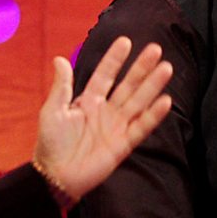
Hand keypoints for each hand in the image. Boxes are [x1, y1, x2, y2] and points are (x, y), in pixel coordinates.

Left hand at [33, 36, 172, 200]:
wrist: (55, 176)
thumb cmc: (51, 144)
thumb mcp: (53, 111)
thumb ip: (61, 86)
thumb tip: (60, 59)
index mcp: (88, 101)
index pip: (105, 75)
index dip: (114, 59)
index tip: (125, 41)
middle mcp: (106, 111)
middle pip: (128, 85)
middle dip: (141, 68)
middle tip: (155, 49)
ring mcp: (117, 127)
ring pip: (138, 102)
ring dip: (152, 86)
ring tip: (166, 68)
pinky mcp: (123, 145)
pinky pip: (141, 128)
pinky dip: (153, 116)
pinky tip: (165, 101)